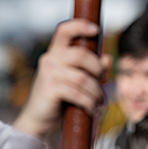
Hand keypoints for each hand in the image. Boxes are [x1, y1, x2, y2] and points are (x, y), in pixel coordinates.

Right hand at [12, 19, 112, 139]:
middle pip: (81, 54)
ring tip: (98, 102)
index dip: (80, 25)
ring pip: (83, 77)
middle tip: (102, 83)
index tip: (97, 29)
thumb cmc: (61, 100)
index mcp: (56, 53)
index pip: (64, 30)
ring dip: (96, 92)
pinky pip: (77, 92)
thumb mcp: (78, 81)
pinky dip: (88, 102)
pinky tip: (90, 109)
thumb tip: (107, 58)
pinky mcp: (49, 89)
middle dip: (98, 70)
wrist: (40, 123)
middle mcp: (49, 59)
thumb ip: (92, 68)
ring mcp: (48, 73)